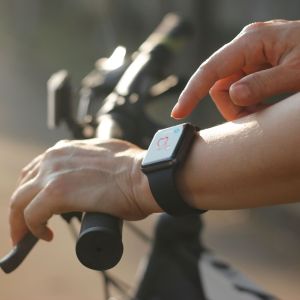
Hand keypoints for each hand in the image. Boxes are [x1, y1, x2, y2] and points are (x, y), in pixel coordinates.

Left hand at [9, 139, 159, 244]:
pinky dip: (33, 229)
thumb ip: (92, 162)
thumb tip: (94, 176)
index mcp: (66, 149)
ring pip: (20, 200)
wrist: (144, 175)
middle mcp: (55, 157)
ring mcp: (53, 174)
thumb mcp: (106, 155)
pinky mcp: (56, 193)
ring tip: (28, 235)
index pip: (37, 169)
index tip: (36, 203)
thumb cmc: (133, 168)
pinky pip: (31, 216)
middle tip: (28, 222)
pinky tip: (45, 236)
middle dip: (22, 205)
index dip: (33, 189)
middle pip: (24, 183)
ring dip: (21, 221)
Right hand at [171, 20, 299, 119]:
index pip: (211, 70)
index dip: (192, 93)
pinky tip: (266, 105)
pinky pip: (241, 88)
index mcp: (251, 42)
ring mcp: (251, 56)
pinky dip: (250, 103)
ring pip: (229, 89)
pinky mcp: (256, 65)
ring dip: (242, 107)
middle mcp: (246, 47)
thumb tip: (233, 95)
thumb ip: (264, 84)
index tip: (178, 113)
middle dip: (232, 107)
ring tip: (266, 111)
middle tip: (253, 119)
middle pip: (219, 84)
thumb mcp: (298, 73)